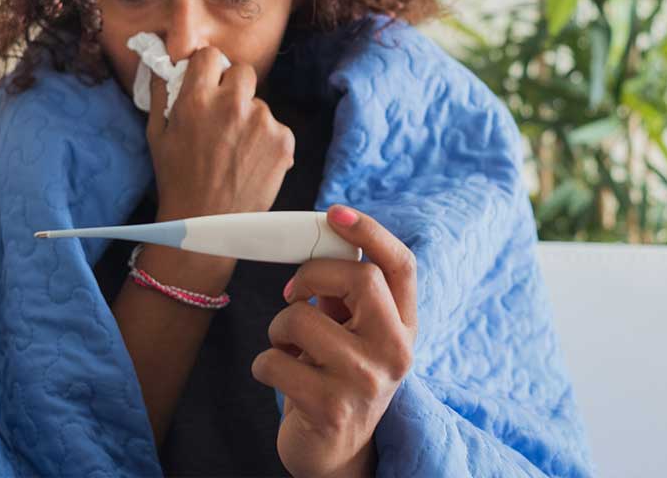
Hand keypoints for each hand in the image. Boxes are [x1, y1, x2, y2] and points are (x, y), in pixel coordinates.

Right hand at [146, 45, 295, 221]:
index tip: (207, 82)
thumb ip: (160, 93)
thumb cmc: (177, 179)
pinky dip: (267, 141)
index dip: (208, 68)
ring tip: (235, 150)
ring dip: (250, 119)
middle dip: (234, 86)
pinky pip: (277, 128)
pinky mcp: (284, 141)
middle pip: (243, 71)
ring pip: (260, 104)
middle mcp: (232, 104)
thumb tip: (159, 63)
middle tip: (225, 114)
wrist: (207, 224)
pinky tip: (251, 162)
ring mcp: (262, 122)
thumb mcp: (157, 134)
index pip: (209, 55)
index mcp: (197, 99)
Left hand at [251, 205, 418, 477]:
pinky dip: (263, 363)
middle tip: (292, 294)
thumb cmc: (336, 378)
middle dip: (310, 275)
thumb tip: (323, 239)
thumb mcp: (351, 333)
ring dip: (278, 327)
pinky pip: (274, 360)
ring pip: (303, 318)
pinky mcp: (331, 409)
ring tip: (286, 347)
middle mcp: (396, 352)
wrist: (335, 453)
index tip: (336, 212)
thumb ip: (346, 292)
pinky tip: (277, 376)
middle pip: (360, 279)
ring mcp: (367, 382)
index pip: (401, 266)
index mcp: (404, 326)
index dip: (371, 231)